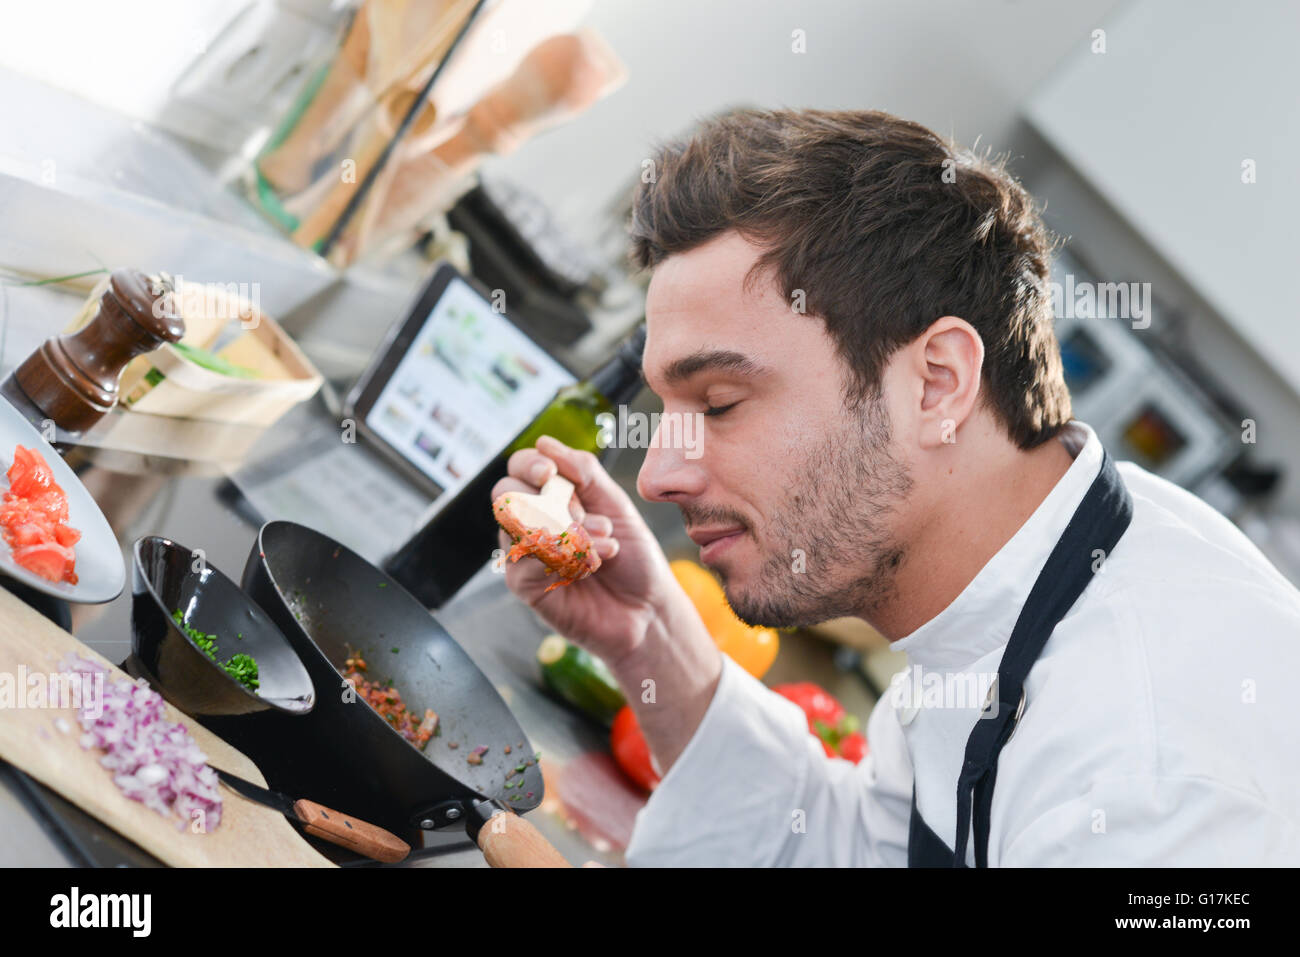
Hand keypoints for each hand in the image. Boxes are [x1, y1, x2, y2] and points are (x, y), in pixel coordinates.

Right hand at [490, 435, 679, 666]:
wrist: (648, 608)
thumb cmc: (633, 557)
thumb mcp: (616, 504)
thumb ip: (583, 471)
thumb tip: (543, 443)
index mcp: (551, 498)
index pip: (519, 468)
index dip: (529, 465)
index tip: (549, 473)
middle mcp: (531, 522)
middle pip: (505, 492)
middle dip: (546, 499)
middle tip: (585, 518)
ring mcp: (524, 554)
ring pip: (516, 525)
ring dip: (565, 530)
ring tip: (604, 542)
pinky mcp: (525, 585)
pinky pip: (524, 560)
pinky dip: (563, 557)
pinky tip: (593, 564)